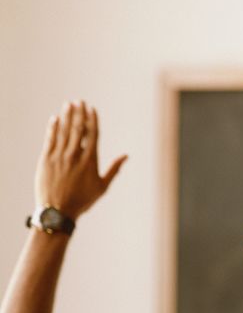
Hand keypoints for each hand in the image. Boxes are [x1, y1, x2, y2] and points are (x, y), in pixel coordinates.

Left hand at [34, 101, 126, 220]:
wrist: (57, 212)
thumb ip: (114, 169)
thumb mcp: (102, 186)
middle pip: (78, 129)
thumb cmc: (82, 201)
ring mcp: (59, 157)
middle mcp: (75, 156)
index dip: (92, 119)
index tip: (92, 108)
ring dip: (67, 116)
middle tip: (79, 100)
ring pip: (64, 131)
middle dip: (79, 113)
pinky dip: (53, 128)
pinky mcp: (46, 160)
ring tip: (68, 104)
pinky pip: (50, 140)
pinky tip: (55, 119)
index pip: (92, 134)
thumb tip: (126, 156)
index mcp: (90, 161)